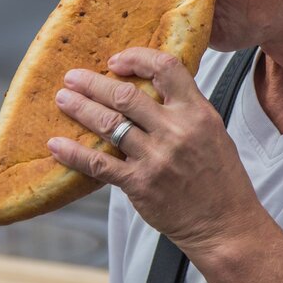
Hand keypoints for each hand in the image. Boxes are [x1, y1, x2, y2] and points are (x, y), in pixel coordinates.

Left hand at [47, 47, 261, 256]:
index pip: (165, 68)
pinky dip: (74, 153)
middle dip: (92, 83)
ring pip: (108, 124)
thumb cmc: (220, 179)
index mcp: (197, 113)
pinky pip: (99, 165)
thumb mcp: (213, 132)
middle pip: (125, 95)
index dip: (136, 58)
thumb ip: (184, 109)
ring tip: (63, 100)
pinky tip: (57, 145)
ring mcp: (156, 158)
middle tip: (72, 78)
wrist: (225, 224)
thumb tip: (150, 88)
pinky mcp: (140, 184)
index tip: (115, 62)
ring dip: (80, 109)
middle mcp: (176, 131)